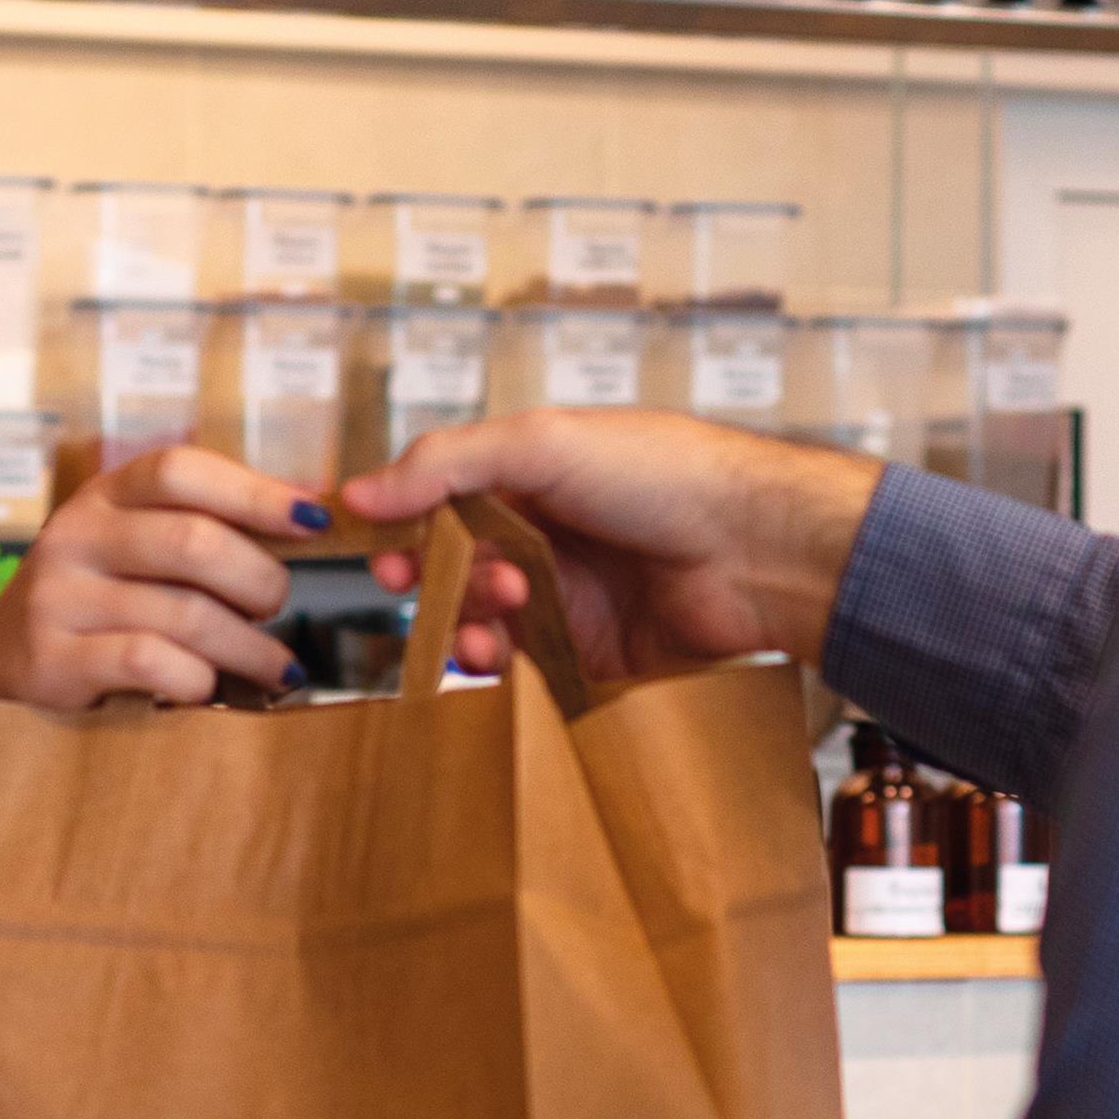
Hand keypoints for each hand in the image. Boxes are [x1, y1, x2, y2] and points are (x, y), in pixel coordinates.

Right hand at [0, 444, 325, 830]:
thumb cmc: (91, 606)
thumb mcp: (129, 549)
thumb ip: (199, 529)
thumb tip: (310, 513)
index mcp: (104, 498)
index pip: (181, 471)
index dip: (254, 491)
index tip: (314, 518)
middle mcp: (76, 536)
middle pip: (193, 542)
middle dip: (260, 580)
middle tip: (279, 608)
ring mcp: (59, 597)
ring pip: (184, 613)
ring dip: (248, 646)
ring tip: (275, 666)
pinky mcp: (52, 659)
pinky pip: (149, 662)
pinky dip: (197, 679)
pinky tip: (212, 689)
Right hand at [337, 412, 881, 688]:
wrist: (759, 549)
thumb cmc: (667, 476)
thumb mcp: (544, 445)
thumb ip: (447, 464)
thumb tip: (359, 492)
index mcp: (536, 478)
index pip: (445, 504)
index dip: (406, 528)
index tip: (380, 552)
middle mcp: (551, 539)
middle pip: (458, 569)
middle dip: (435, 580)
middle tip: (424, 586)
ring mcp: (573, 600)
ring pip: (487, 624)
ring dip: (468, 622)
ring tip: (494, 614)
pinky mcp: (595, 658)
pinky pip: (529, 673)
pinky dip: (503, 670)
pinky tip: (501, 660)